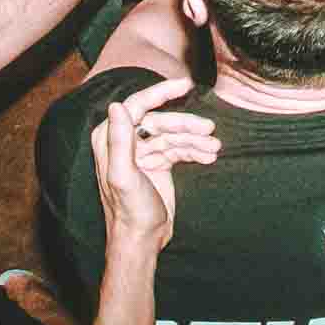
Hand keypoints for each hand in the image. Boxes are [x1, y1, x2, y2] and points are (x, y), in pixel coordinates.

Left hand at [90, 77, 218, 250]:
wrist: (142, 240)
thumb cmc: (129, 212)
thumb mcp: (123, 176)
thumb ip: (119, 141)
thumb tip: (117, 105)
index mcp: (110, 139)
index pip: (137, 105)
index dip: (161, 92)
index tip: (186, 84)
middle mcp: (124, 142)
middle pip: (160, 121)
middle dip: (186, 124)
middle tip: (210, 128)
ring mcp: (142, 153)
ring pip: (172, 136)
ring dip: (195, 140)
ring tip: (214, 147)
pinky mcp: (157, 164)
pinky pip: (178, 150)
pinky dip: (194, 151)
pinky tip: (209, 156)